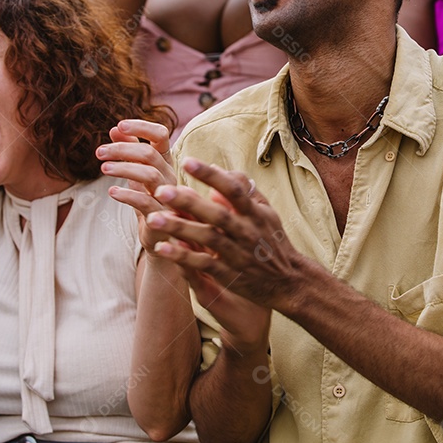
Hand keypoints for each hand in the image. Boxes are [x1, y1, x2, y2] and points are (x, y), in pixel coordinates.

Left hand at [97, 119, 176, 252]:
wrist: (161, 236)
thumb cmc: (150, 200)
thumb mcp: (139, 173)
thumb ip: (130, 150)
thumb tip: (115, 128)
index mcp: (165, 163)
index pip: (161, 135)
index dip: (142, 127)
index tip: (119, 125)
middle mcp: (170, 176)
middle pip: (150, 154)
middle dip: (122, 149)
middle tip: (99, 152)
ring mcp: (167, 196)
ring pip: (150, 174)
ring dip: (124, 168)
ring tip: (103, 168)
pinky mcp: (160, 216)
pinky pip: (145, 202)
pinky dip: (127, 194)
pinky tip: (112, 191)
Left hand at [145, 159, 308, 311]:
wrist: (289, 281)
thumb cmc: (273, 241)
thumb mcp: (267, 213)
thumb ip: (245, 192)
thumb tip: (218, 172)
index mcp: (256, 214)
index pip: (234, 189)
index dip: (212, 175)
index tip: (187, 161)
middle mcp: (247, 232)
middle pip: (216, 214)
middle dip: (189, 202)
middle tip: (161, 190)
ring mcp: (238, 254)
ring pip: (207, 239)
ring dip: (180, 228)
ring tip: (153, 219)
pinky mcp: (229, 274)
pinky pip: (203, 264)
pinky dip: (183, 256)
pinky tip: (163, 248)